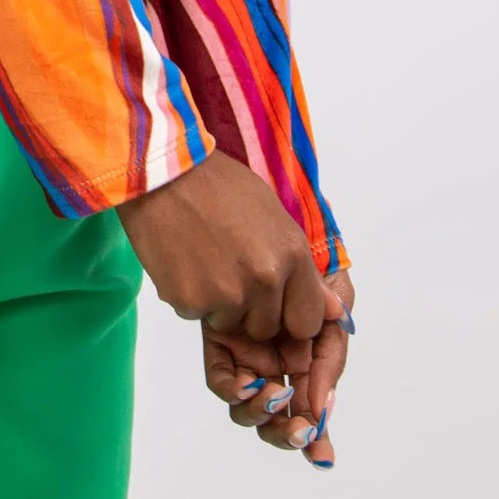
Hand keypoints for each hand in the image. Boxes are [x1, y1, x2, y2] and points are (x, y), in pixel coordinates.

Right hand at [115, 151, 350, 465]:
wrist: (163, 170)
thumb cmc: (218, 184)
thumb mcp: (272, 214)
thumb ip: (302, 267)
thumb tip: (335, 310)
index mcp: (291, 255)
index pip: (307, 321)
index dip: (289, 315)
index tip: (274, 302)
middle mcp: (265, 279)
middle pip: (266, 328)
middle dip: (250, 309)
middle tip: (228, 268)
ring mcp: (227, 294)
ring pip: (229, 324)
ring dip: (218, 304)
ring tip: (203, 258)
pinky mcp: (189, 301)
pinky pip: (195, 314)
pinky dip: (189, 295)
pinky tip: (183, 260)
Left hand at [202, 265, 353, 468]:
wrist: (272, 223)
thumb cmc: (311, 259)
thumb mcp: (334, 299)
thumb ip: (330, 347)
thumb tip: (323, 397)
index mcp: (305, 360)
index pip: (308, 409)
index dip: (314, 436)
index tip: (319, 452)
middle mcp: (274, 364)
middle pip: (275, 417)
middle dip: (285, 433)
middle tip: (298, 431)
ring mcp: (246, 355)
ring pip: (247, 405)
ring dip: (260, 412)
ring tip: (274, 396)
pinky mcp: (219, 340)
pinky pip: (221, 378)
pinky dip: (233, 389)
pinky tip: (248, 384)